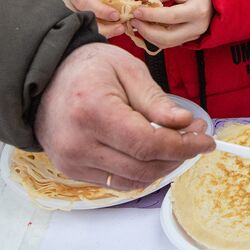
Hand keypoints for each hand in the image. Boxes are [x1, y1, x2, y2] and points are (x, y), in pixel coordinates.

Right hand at [34, 43, 214, 189]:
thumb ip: (156, 101)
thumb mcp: (128, 70)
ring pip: (133, 180)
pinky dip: (141, 170)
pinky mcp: (71, 170)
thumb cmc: (86, 67)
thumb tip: (184, 124)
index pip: (148, 144)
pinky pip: (117, 181)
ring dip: (162, 166)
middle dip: (178, 155)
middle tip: (195, 135)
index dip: (184, 146)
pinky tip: (152, 151)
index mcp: (93, 111)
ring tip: (176, 142)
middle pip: (144, 167)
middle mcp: (78, 142)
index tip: (205, 139)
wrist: (44, 76)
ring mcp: (72, 161)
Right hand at [50, 0, 123, 38]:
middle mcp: (63, 3)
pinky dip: (96, 33)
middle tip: (120, 28)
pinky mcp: (65, 23)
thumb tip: (120, 6)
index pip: (85, 2)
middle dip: (103, 28)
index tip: (116, 16)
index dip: (101, 11)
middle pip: (82, 20)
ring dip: (102, 32)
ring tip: (117, 29)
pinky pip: (81, 31)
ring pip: (82, 29)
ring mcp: (61, 15)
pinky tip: (108, 31)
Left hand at [133, 0, 212, 49]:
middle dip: (147, 31)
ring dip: (149, 36)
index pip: (170, 17)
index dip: (151, 15)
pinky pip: (170, 43)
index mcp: (197, 10)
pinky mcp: (191, 38)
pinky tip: (147, 27)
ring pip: (167, 43)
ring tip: (138, 23)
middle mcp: (198, 27)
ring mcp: (195, 35)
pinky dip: (156, 37)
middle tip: (133, 20)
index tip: (136, 10)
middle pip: (168, 37)